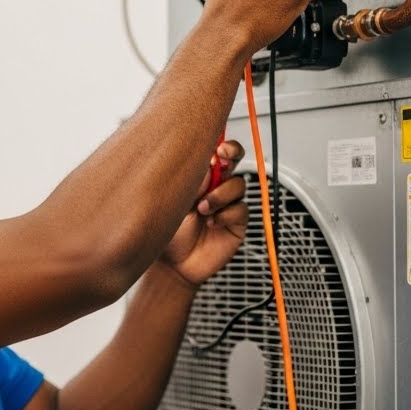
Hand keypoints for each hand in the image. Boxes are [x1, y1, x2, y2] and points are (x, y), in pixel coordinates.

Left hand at [159, 141, 248, 286]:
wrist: (174, 264)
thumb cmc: (169, 233)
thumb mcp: (175, 202)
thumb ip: (192, 182)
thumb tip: (208, 163)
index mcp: (200, 177)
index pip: (216, 153)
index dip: (222, 145)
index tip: (218, 147)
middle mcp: (216, 186)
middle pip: (235, 160)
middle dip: (231, 154)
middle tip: (222, 159)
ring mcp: (228, 204)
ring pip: (238, 185)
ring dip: (220, 195)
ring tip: (202, 209)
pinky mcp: (237, 222)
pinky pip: (241, 209)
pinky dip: (226, 214)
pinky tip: (211, 223)